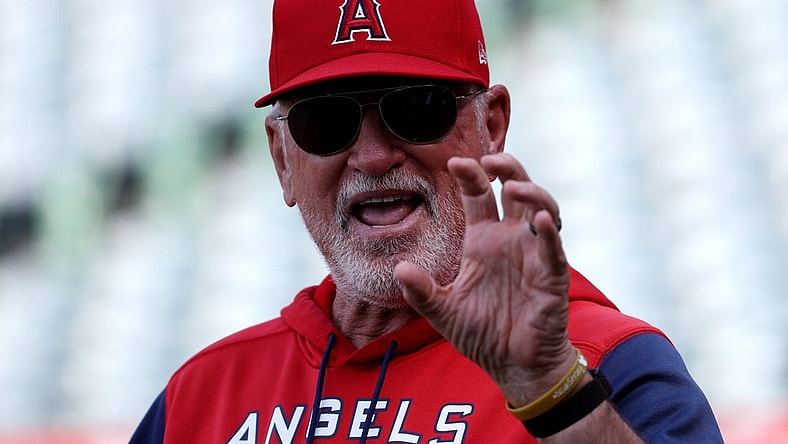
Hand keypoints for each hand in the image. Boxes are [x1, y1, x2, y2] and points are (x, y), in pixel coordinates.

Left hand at [394, 152, 575, 405]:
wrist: (513, 365)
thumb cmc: (482, 333)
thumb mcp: (444, 311)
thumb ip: (422, 292)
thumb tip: (399, 269)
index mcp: (483, 240)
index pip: (479, 196)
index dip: (471, 176)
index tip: (453, 162)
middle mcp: (510, 240)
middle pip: (516, 189)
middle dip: (507, 168)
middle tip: (491, 159)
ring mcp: (533, 254)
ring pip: (542, 209)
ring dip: (532, 193)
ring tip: (512, 186)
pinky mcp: (552, 275)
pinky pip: (553, 248)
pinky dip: (548, 233)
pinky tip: (539, 220)